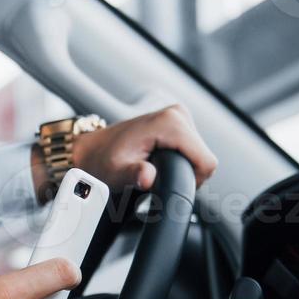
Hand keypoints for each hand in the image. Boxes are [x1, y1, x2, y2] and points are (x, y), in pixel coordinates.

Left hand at [32, 104, 218, 199]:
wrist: (93, 150)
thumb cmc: (102, 161)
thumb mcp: (115, 173)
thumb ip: (133, 175)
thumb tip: (148, 177)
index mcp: (169, 123)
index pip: (206, 161)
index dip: (193, 181)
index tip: (168, 184)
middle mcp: (177, 114)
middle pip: (204, 158)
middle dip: (186, 174)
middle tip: (157, 178)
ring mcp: (178, 116)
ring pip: (200, 154)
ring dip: (183, 168)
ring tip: (157, 169)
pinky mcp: (177, 122)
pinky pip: (192, 149)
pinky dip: (181, 160)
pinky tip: (161, 163)